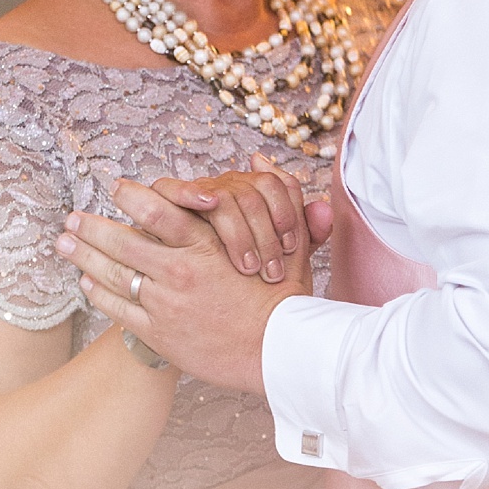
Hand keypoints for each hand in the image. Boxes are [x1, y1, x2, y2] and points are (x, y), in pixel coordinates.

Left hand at [54, 181, 314, 392]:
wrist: (277, 352)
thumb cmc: (284, 298)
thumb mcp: (282, 240)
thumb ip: (274, 197)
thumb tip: (261, 159)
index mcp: (206, 245)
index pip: (157, 210)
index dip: (131, 195)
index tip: (115, 187)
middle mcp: (179, 271)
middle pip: (121, 242)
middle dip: (90, 227)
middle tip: (71, 218)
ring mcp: (165, 303)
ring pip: (111, 274)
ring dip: (83, 256)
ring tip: (64, 244)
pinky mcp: (158, 333)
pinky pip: (117, 309)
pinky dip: (97, 293)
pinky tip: (86, 281)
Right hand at [143, 155, 332, 280]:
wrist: (205, 304)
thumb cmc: (246, 281)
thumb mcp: (283, 262)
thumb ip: (307, 235)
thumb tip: (324, 209)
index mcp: (256, 193)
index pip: (279, 184)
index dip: (288, 214)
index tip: (291, 249)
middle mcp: (229, 187)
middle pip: (252, 192)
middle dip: (265, 234)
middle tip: (270, 271)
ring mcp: (197, 193)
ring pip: (222, 193)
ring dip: (237, 229)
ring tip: (247, 265)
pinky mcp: (164, 204)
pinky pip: (171, 187)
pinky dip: (190, 191)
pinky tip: (207, 204)